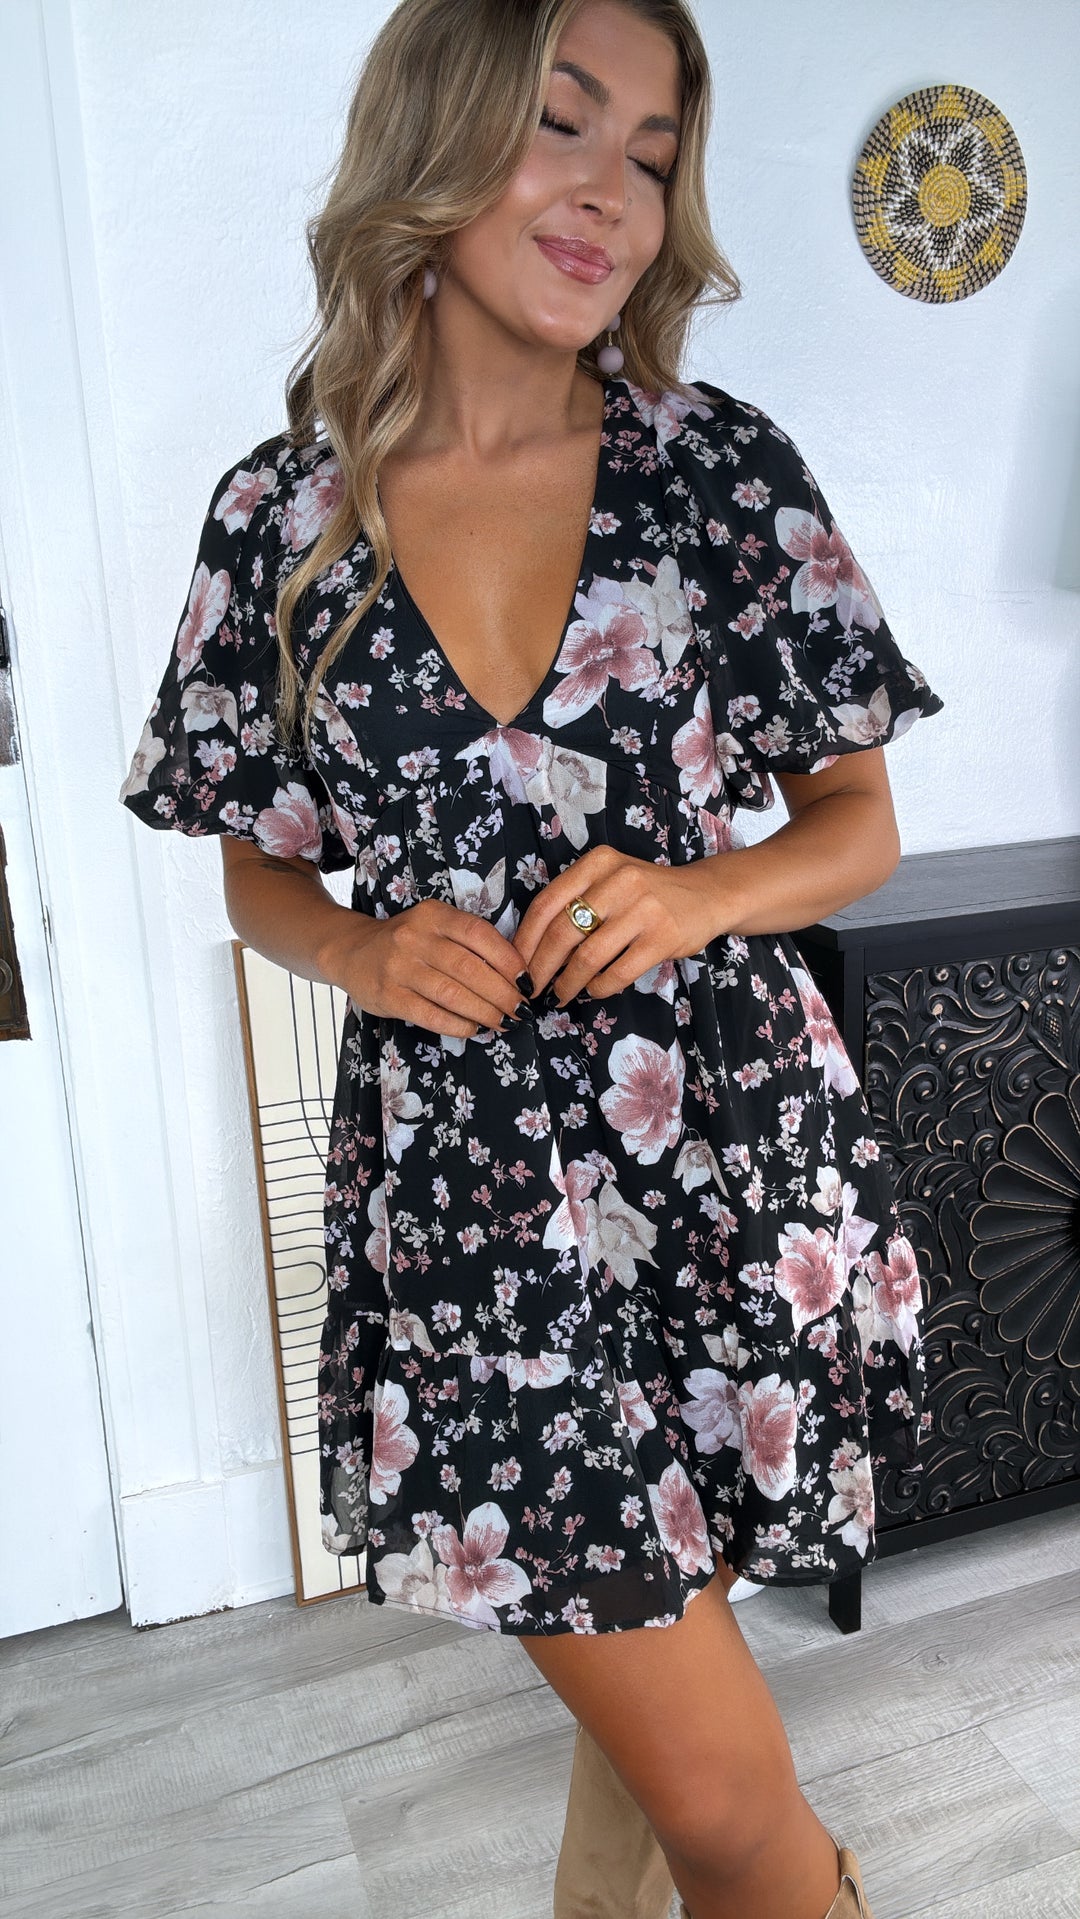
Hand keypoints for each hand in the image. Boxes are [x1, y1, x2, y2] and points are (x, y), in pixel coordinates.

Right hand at [338, 899, 528, 1038]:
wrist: (352, 951)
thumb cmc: (407, 942)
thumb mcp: (435, 927)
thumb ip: (467, 942)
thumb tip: (514, 975)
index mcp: (433, 915)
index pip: (479, 934)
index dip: (508, 959)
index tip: (526, 981)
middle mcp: (415, 938)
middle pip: (469, 968)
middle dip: (502, 993)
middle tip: (521, 1010)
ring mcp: (399, 967)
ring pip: (452, 994)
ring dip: (484, 1012)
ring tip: (503, 1022)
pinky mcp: (388, 996)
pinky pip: (431, 1014)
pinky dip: (458, 1025)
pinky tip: (473, 1028)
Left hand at [513, 846, 736, 1005]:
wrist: (707, 894)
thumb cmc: (648, 892)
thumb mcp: (610, 881)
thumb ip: (577, 902)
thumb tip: (533, 949)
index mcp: (598, 863)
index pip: (546, 904)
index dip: (525, 940)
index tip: (516, 965)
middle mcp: (619, 880)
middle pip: (562, 933)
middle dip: (540, 968)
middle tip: (532, 988)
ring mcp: (643, 908)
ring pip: (588, 957)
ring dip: (567, 983)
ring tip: (560, 995)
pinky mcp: (662, 936)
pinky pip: (618, 972)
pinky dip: (598, 988)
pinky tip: (593, 991)